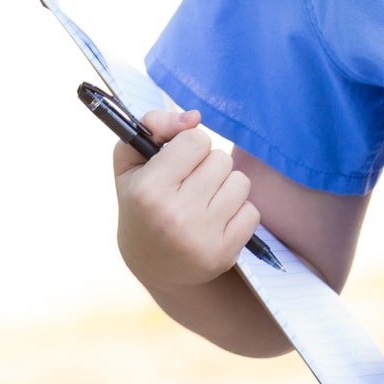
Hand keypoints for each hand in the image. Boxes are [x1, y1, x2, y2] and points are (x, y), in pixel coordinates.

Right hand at [114, 109, 260, 291]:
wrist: (151, 265)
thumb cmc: (141, 203)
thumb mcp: (131, 162)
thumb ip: (153, 125)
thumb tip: (195, 117)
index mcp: (149, 190)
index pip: (196, 140)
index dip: (188, 146)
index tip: (178, 162)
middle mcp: (176, 215)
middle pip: (221, 159)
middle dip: (208, 165)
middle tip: (190, 184)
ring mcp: (202, 238)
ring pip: (240, 182)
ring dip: (225, 186)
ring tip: (204, 200)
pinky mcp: (225, 254)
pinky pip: (252, 211)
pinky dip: (237, 211)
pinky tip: (217, 221)